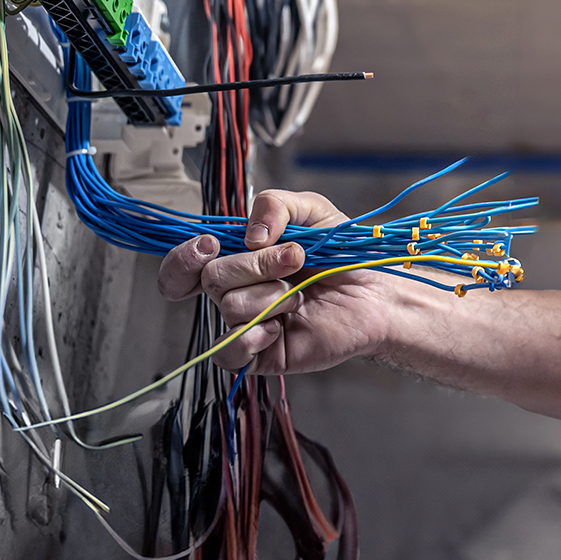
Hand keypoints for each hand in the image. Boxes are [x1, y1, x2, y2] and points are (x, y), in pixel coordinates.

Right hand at [157, 189, 395, 373]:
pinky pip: (228, 351)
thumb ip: (274, 204)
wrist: (376, 294)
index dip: (184, 257)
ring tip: (300, 295)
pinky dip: (252, 336)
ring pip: (229, 307)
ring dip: (273, 296)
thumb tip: (248, 237)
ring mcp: (246, 323)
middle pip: (211, 278)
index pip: (185, 263)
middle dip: (257, 264)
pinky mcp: (258, 355)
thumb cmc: (344, 255)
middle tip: (295, 259)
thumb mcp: (311, 210)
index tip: (210, 245)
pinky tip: (278, 328)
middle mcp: (236, 290)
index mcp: (238, 257)